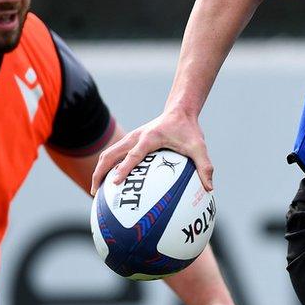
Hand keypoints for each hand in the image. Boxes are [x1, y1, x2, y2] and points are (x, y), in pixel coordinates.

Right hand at [90, 109, 214, 194]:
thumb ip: (204, 166)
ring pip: (108, 154)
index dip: (124, 168)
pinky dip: (108, 167)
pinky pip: (114, 154)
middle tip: (95, 193)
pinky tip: (110, 184)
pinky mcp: (130, 141)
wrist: (179, 111)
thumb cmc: (188, 130)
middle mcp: (136, 137)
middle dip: (100, 173)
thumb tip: (209, 188)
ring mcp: (131, 138)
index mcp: (149, 138)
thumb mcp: (199, 146)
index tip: (115, 182)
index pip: (133, 155)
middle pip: (110, 154)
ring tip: (96, 191)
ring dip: (99, 170)